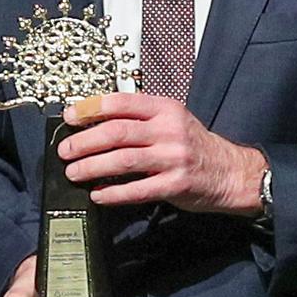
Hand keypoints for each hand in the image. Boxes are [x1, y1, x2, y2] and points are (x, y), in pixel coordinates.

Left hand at [58, 91, 267, 213]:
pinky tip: (98, 195)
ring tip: (74, 172)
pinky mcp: (176, 184)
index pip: (121, 102)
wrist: (231, 173)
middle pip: (117, 132)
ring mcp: (173, 158)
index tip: (70, 116)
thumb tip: (94, 123)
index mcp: (166, 109)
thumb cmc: (195, 146)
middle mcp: (169, 130)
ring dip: (92, 167)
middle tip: (65, 150)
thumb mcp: (172, 121)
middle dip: (85, 141)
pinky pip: (137, 190)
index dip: (91, 108)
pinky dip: (113, 193)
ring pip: (123, 160)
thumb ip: (140, 119)